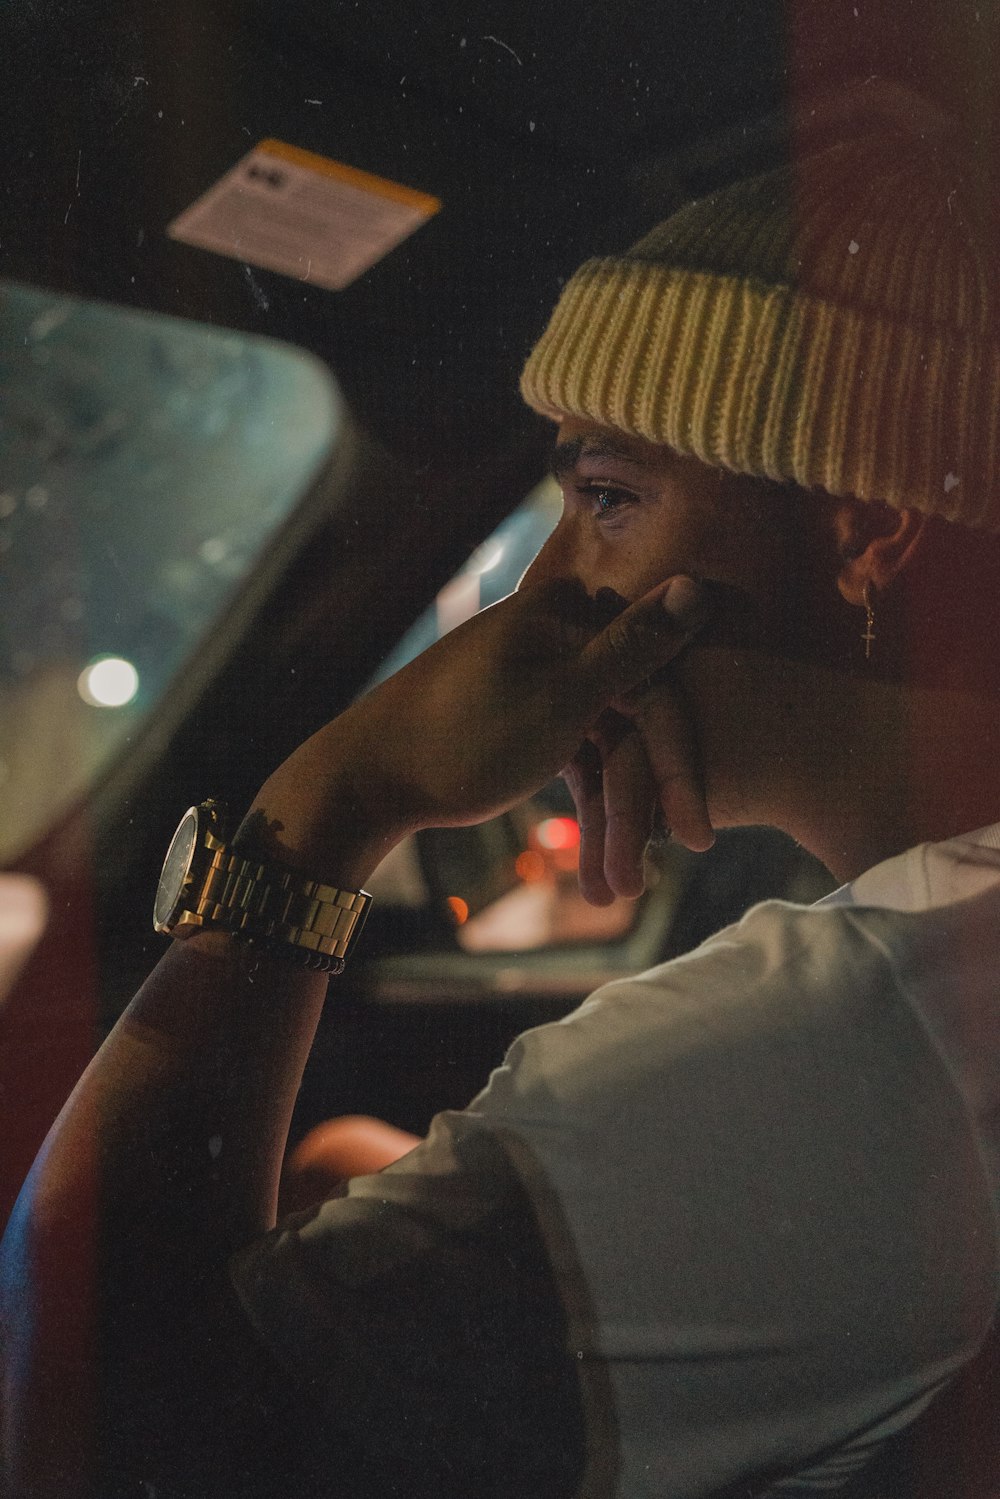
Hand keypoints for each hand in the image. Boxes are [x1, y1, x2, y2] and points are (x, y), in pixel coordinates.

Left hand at [246, 574, 710, 887]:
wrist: (363, 779)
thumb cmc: (462, 741)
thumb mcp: (561, 700)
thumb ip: (635, 647)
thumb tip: (699, 585)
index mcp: (568, 613)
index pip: (658, 688)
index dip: (678, 768)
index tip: (695, 839)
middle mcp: (557, 632)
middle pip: (631, 721)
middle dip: (638, 808)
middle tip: (635, 882)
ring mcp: (539, 671)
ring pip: (603, 745)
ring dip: (609, 819)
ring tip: (610, 891)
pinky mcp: (524, 707)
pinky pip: (574, 751)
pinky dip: (583, 801)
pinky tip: (594, 861)